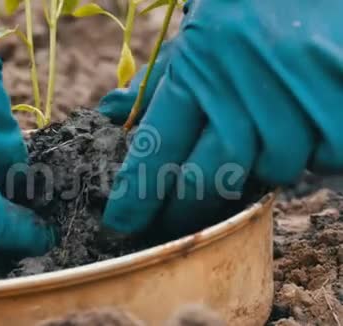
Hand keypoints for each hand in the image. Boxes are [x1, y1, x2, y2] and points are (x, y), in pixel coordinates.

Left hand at [98, 0, 342, 239]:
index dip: (138, 191)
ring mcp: (297, 85)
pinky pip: (325, 155)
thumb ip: (161, 78)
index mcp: (199, 58)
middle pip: (210, 174)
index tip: (122, 222)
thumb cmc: (250, 6)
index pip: (157, 142)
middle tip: (176, 218)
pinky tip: (307, 125)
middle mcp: (242, 73)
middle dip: (189, 206)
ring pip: (273, 168)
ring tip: (262, 139)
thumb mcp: (199, 31)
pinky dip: (315, 152)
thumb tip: (110, 110)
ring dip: (265, 167)